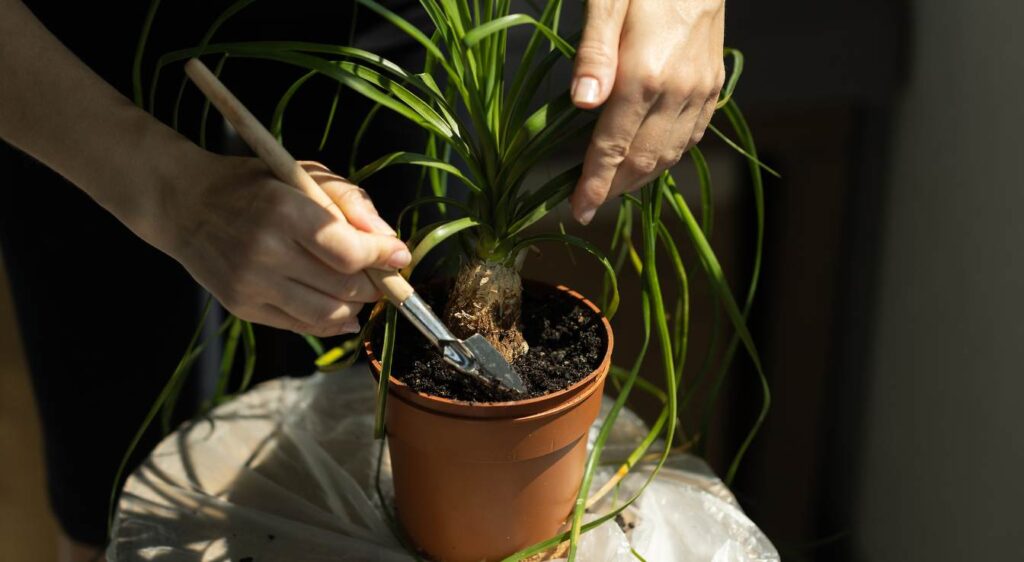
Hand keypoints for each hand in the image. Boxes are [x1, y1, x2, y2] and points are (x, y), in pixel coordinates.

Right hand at [154, 153, 409, 335]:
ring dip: (356, 306)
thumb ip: (350, 202)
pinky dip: (331, 322)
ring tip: (360, 290)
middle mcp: (265, 252)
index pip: (349, 252)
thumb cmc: (257, 185)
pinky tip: (342, 311)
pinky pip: (301, 326)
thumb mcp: (304, 174)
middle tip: (382, 273)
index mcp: (283, 211)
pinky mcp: (242, 306)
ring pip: (328, 314)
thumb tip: (390, 243)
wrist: (186, 204)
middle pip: (344, 287)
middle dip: (375, 284)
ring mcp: (251, 284)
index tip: (399, 255)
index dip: (382, 258)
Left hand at [569, 0, 725, 223]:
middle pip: (642, 159)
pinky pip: (692, 136)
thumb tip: (582, 102)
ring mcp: (700, 90)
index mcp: (644, 76)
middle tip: (591, 202)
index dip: (594, 183)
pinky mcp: (714, 85)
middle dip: (615, 188)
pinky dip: (668, 157)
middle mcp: (677, 91)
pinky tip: (650, 159)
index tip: (579, 211)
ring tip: (615, 186)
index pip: (613, 146)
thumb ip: (593, 53)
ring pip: (670, 154)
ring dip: (641, 177)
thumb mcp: (608, 2)